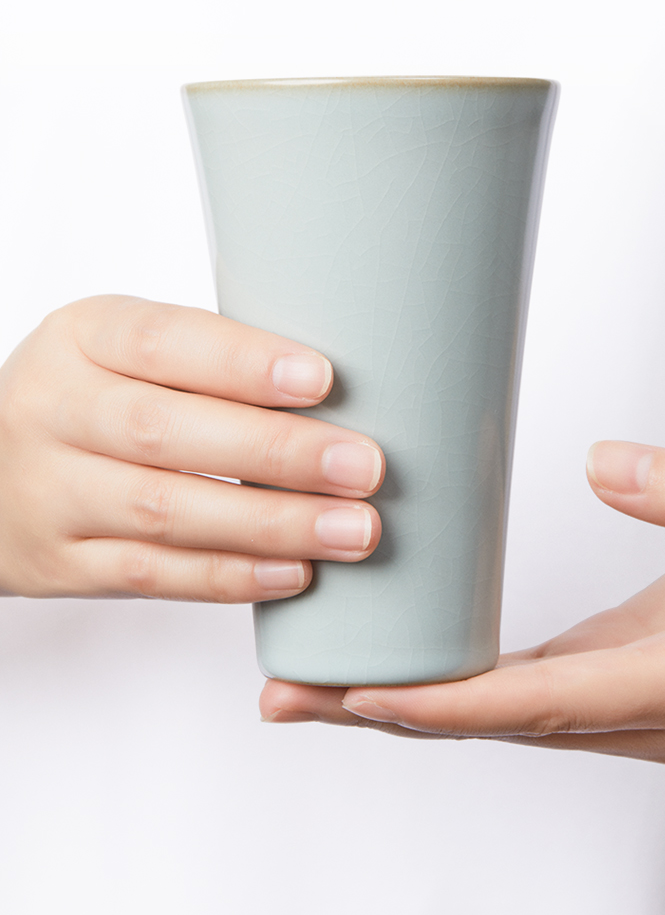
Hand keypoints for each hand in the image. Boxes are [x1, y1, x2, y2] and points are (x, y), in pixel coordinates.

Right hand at [0, 295, 382, 599]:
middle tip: (363, 467)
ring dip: (270, 523)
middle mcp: (55, 410)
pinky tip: (294, 572)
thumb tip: (334, 389)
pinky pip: (151, 575)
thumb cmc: (86, 399)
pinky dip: (229, 576)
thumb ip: (202, 362)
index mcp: (81, 338)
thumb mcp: (118, 353)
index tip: (322, 380)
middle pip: (167, 432)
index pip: (161, 341)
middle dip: (277, 453)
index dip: (243, 362)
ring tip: (351, 530)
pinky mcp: (62, 562)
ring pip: (165, 511)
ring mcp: (52, 492)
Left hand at [260, 442, 664, 762]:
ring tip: (319, 684)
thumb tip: (604, 464)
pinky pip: (517, 697)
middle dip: (386, 712)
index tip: (357, 693)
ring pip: (496, 718)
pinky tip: (405, 666)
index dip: (443, 703)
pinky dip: (453, 688)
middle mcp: (637, 715)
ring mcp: (620, 706)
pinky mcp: (612, 681)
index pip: (535, 705)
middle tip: (288, 697)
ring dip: (407, 704)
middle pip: (490, 725)